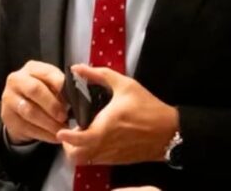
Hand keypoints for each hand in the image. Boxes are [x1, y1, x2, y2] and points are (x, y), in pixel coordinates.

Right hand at [1, 60, 67, 143]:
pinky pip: (27, 127)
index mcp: (32, 68)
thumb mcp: (50, 85)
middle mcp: (17, 80)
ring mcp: (9, 98)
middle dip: (52, 105)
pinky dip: (44, 134)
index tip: (73, 98)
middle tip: (64, 116)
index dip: (61, 85)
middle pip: (35, 90)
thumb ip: (61, 87)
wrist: (19, 109)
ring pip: (30, 111)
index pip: (47, 73)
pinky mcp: (7, 117)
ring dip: (49, 123)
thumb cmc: (42, 93)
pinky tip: (55, 137)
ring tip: (62, 130)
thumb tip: (77, 95)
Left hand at [57, 64, 178, 165]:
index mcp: (106, 126)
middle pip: (76, 156)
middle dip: (68, 146)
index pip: (79, 140)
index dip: (66, 137)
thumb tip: (77, 68)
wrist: (169, 131)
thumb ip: (99, 75)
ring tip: (82, 135)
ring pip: (84, 161)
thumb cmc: (147, 107)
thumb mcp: (126, 85)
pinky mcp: (117, 161)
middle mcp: (105, 144)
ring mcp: (111, 155)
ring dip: (78, 150)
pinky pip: (96, 161)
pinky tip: (96, 139)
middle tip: (71, 131)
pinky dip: (90, 153)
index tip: (61, 130)